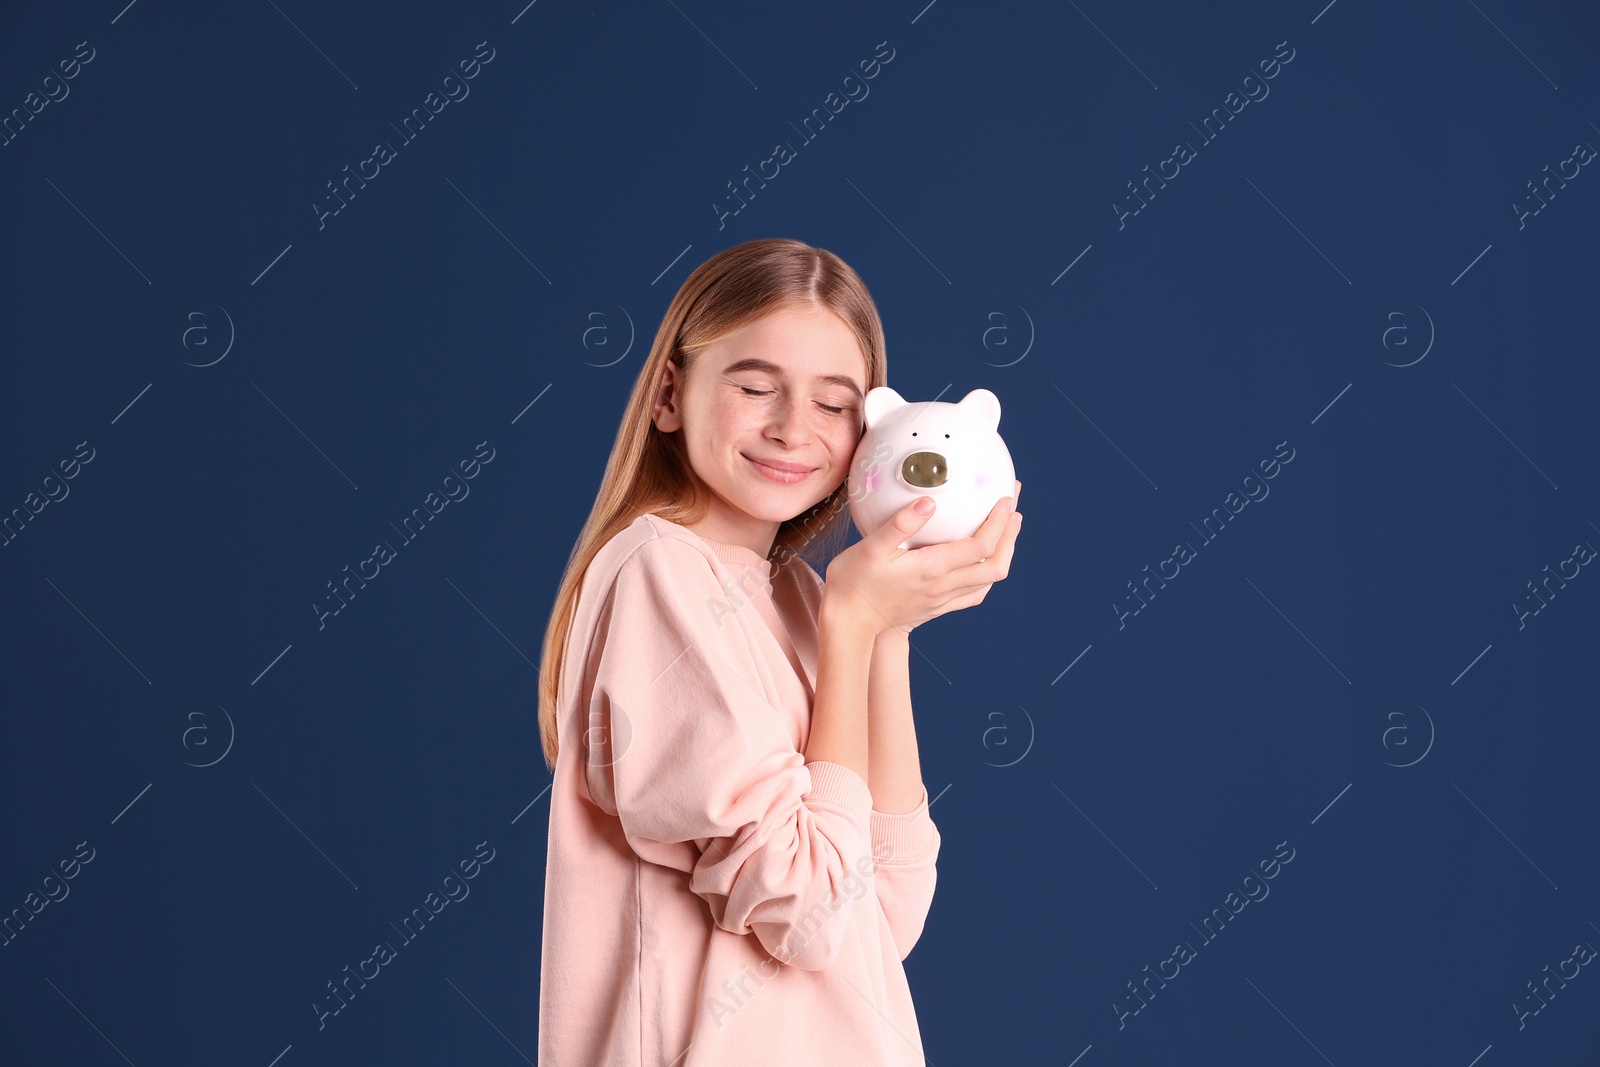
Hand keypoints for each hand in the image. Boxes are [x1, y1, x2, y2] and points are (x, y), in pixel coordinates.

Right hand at [823, 479, 1021, 637]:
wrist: (848, 622)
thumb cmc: (854, 582)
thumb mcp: (871, 548)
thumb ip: (901, 523)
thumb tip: (929, 502)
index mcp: (932, 569)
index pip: (980, 546)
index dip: (998, 522)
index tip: (1005, 499)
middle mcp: (943, 587)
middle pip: (995, 566)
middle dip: (1010, 537)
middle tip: (1014, 510)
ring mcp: (942, 600)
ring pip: (988, 581)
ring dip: (1003, 554)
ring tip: (1006, 530)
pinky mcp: (937, 608)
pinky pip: (974, 594)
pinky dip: (987, 575)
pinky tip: (983, 562)